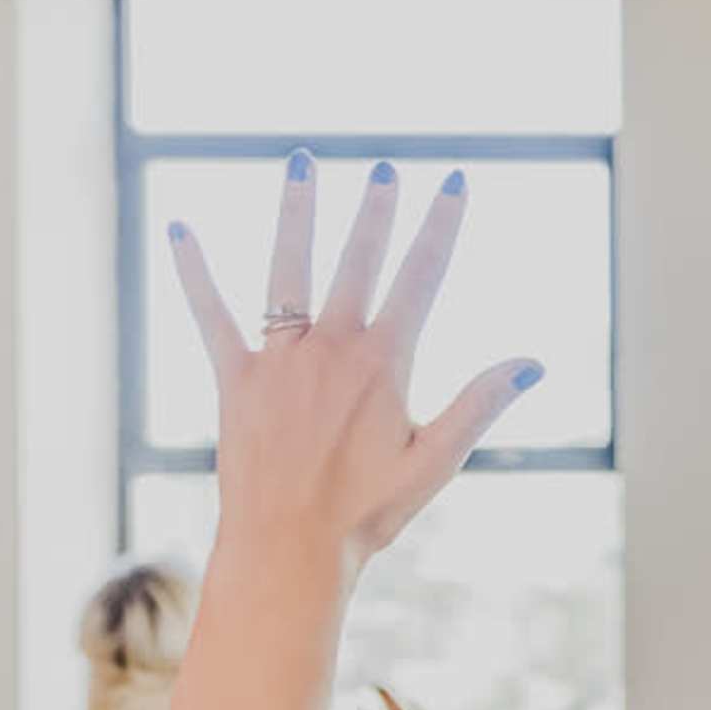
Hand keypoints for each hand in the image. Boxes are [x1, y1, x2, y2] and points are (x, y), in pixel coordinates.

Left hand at [169, 156, 542, 567]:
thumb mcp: (435, 461)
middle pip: (357, 260)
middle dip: (376, 210)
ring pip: (288, 269)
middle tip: (386, 165)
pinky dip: (194, 272)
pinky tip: (179, 228)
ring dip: (297, 213)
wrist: (287, 547)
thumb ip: (480, 404)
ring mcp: (279, 359)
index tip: (452, 183)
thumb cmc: (367, 513)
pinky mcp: (235, 378)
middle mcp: (331, 348)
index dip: (440, 227)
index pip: (421, 278)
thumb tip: (531, 364)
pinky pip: (211, 314)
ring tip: (303, 163)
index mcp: (384, 364)